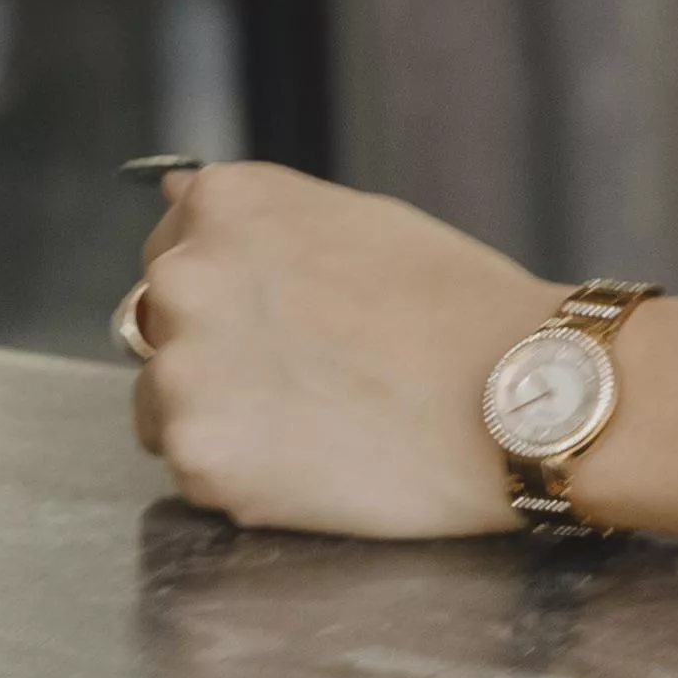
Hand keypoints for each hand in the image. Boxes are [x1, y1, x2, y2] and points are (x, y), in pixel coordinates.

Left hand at [119, 155, 538, 539]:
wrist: (520, 396)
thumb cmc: (456, 307)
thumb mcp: (355, 216)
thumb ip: (256, 217)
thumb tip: (168, 199)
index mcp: (221, 207)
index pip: (169, 251)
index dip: (232, 296)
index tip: (286, 325)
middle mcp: (183, 278)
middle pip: (157, 328)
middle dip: (216, 355)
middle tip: (310, 383)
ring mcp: (184, 372)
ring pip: (164, 406)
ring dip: (221, 419)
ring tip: (317, 428)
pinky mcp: (201, 458)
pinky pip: (197, 472)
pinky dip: (244, 478)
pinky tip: (318, 465)